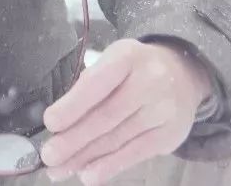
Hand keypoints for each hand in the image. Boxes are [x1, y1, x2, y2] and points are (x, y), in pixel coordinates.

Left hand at [38, 37, 211, 183]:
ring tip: (58, 170)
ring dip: (84, 157)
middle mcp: (150, 81)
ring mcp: (163, 110)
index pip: (97, 83)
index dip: (73, 105)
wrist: (183, 75)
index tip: (50, 123)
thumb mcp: (113, 62)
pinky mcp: (170, 135)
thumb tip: (60, 123)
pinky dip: (109, 166)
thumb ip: (90, 86)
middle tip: (48, 155)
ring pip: (117, 138)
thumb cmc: (134, 69)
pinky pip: (135, 154)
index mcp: (127, 56)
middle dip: (73, 139)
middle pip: (106, 116)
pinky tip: (88, 175)